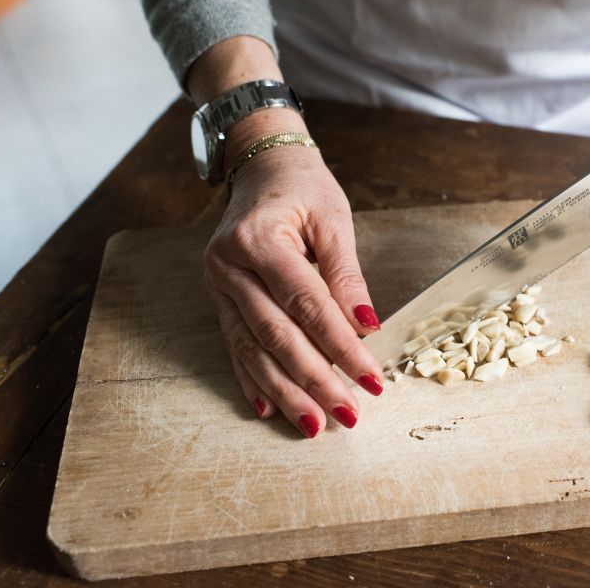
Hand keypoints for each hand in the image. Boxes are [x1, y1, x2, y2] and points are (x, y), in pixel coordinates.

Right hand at [203, 132, 383, 437]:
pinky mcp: (220, 298)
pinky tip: (266, 408)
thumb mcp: (333, 219)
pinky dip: (252, 379)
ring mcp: (219, 285)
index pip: (307, 304)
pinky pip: (235, 345)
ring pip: (253, 349)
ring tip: (312, 425)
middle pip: (276, 335)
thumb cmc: (302, 188)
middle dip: (314, 379)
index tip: (370, 378)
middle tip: (346, 414)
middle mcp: (230, 266)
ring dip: (284, 391)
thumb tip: (366, 326)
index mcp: (259, 240)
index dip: (340, 345)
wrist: (261, 165)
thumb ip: (346, 275)